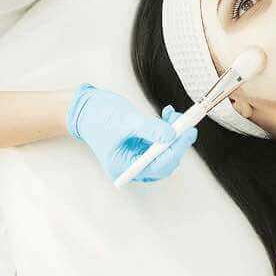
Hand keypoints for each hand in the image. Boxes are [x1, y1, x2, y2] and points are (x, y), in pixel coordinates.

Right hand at [66, 85, 197, 182]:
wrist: (86, 107)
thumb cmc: (98, 115)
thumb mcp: (126, 121)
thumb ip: (150, 129)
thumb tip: (173, 136)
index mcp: (123, 167)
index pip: (157, 166)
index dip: (176, 150)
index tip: (189, 133)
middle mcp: (132, 166)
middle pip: (164, 161)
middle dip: (177, 142)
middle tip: (187, 123)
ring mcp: (137, 156)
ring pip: (165, 151)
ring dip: (174, 134)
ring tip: (175, 115)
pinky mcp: (141, 146)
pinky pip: (161, 142)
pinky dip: (167, 129)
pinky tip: (168, 114)